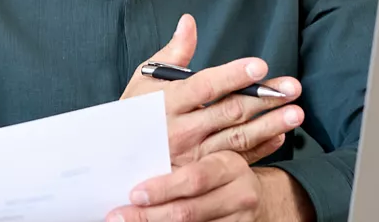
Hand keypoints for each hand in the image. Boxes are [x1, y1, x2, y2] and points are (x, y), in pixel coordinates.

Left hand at [106, 150, 260, 221]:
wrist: (259, 198)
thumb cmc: (222, 176)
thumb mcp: (210, 163)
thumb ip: (180, 169)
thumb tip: (134, 180)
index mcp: (229, 166)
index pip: (194, 179)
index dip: (162, 189)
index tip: (134, 194)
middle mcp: (240, 194)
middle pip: (188, 210)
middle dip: (148, 216)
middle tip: (118, 217)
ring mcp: (240, 220)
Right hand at [121, 15, 303, 165]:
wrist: (117, 161)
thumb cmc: (134, 114)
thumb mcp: (144, 80)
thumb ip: (173, 53)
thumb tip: (189, 21)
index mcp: (168, 102)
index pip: (204, 86)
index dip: (233, 75)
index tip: (260, 66)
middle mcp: (180, 129)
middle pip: (228, 112)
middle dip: (264, 98)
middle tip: (292, 87)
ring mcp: (192, 155)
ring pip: (237, 138)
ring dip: (269, 125)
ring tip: (296, 113)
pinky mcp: (201, 172)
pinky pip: (235, 161)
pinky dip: (260, 150)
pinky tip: (280, 137)